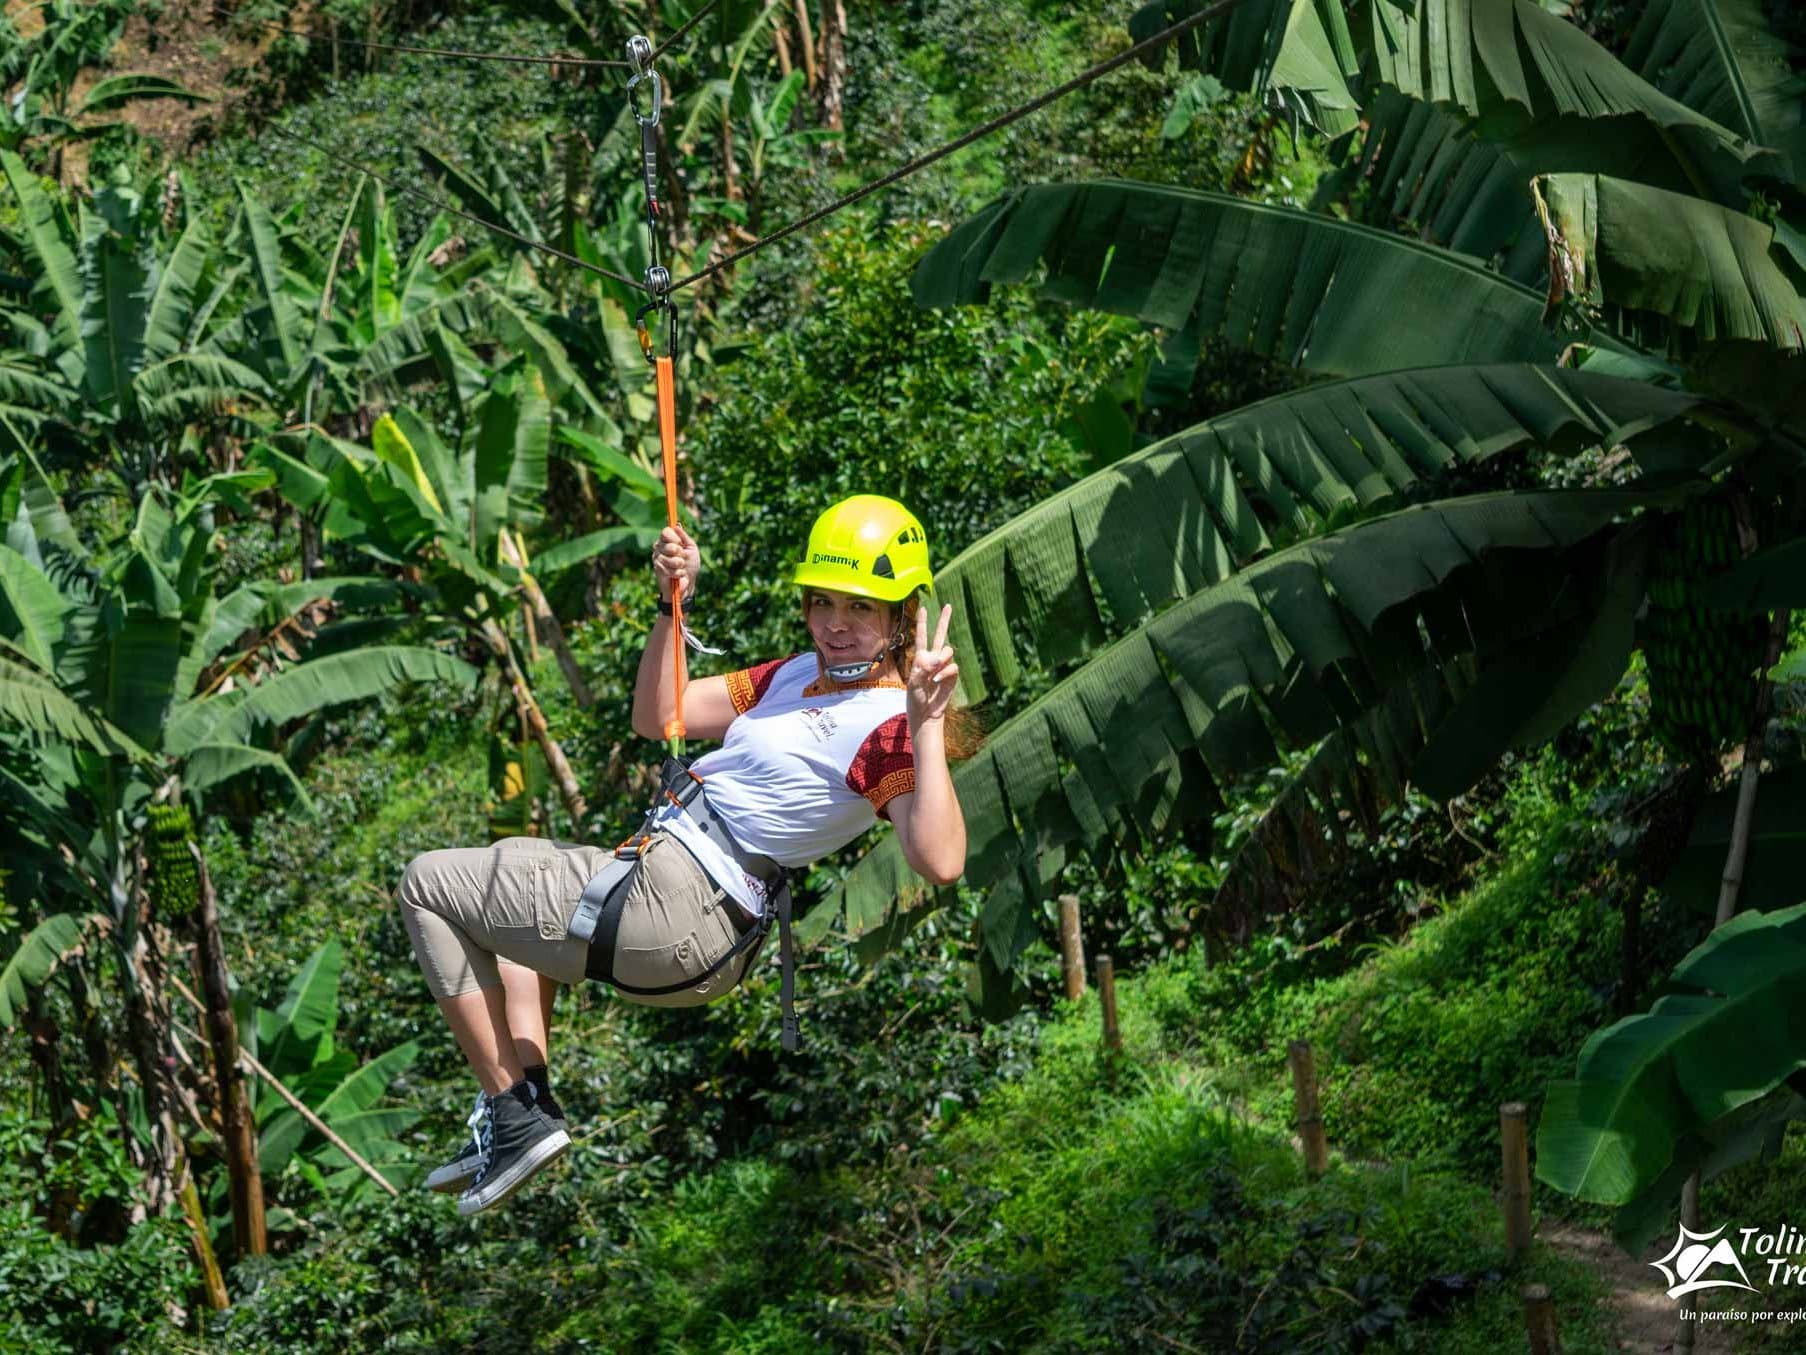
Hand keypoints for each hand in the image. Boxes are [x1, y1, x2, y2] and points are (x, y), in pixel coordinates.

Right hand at [652, 525, 699, 603]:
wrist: (688, 582)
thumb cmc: (690, 564)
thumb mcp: (692, 548)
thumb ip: (684, 537)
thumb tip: (677, 525)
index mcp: (667, 539)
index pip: (666, 532)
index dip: (674, 538)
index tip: (680, 544)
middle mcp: (659, 546)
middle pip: (669, 546)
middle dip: (680, 554)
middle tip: (683, 559)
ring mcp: (657, 557)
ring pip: (670, 559)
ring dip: (680, 565)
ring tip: (681, 567)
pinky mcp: (657, 568)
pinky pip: (669, 569)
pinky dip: (678, 573)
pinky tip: (678, 574)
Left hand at [906, 602, 958, 724]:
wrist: (926, 714)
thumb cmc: (915, 700)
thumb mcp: (913, 684)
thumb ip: (923, 669)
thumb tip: (937, 658)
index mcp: (920, 658)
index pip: (921, 637)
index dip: (922, 623)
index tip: (923, 608)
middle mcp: (933, 659)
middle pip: (940, 635)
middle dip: (944, 620)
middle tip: (948, 605)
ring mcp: (943, 667)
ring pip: (948, 650)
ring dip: (942, 658)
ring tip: (934, 673)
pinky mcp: (952, 675)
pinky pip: (953, 666)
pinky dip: (945, 672)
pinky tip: (937, 681)